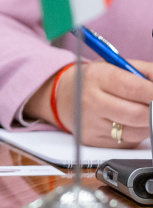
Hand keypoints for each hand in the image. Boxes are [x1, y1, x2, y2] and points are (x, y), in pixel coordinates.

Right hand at [26, 59, 152, 146]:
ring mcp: (91, 124)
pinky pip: (128, 141)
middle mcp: (90, 101)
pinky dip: (135, 132)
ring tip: (141, 111)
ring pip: (137, 131)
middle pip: (138, 114)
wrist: (63, 96)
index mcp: (96, 77)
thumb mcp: (115, 66)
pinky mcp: (95, 141)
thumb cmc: (95, 80)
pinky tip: (128, 122)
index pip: (134, 88)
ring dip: (147, 123)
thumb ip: (145, 72)